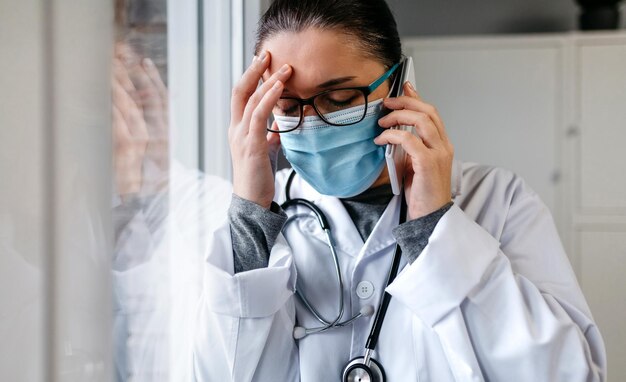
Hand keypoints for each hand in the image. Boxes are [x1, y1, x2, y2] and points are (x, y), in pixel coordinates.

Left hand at [112, 57, 148, 195]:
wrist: (144, 196)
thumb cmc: (147, 174)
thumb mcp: (152, 148)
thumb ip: (149, 128)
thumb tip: (142, 107)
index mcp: (165, 131)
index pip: (161, 98)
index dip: (153, 79)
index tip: (145, 62)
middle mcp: (157, 132)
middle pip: (146, 96)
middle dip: (134, 75)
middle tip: (124, 56)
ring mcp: (143, 138)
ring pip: (131, 104)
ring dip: (120, 85)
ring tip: (110, 68)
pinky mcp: (127, 144)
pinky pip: (118, 118)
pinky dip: (112, 103)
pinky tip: (105, 91)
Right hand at [229, 51, 292, 208]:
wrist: (252, 202)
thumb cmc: (258, 178)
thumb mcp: (264, 152)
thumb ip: (269, 137)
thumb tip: (278, 129)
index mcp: (237, 129)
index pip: (241, 97)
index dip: (251, 78)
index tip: (265, 62)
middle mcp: (235, 130)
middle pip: (240, 92)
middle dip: (254, 71)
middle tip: (268, 54)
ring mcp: (241, 137)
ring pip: (251, 101)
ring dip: (268, 82)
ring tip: (284, 69)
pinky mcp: (252, 146)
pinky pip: (259, 117)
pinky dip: (269, 99)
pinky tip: (280, 88)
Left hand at [375, 82, 453, 219]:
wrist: (430, 216)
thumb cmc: (422, 193)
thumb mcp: (414, 164)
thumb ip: (409, 146)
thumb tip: (393, 131)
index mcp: (442, 145)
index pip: (432, 113)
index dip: (417, 97)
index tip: (405, 87)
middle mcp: (444, 146)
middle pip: (428, 112)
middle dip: (406, 102)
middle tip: (387, 103)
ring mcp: (438, 154)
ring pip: (421, 121)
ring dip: (398, 116)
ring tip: (382, 122)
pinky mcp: (428, 163)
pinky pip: (409, 140)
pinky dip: (392, 135)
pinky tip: (381, 139)